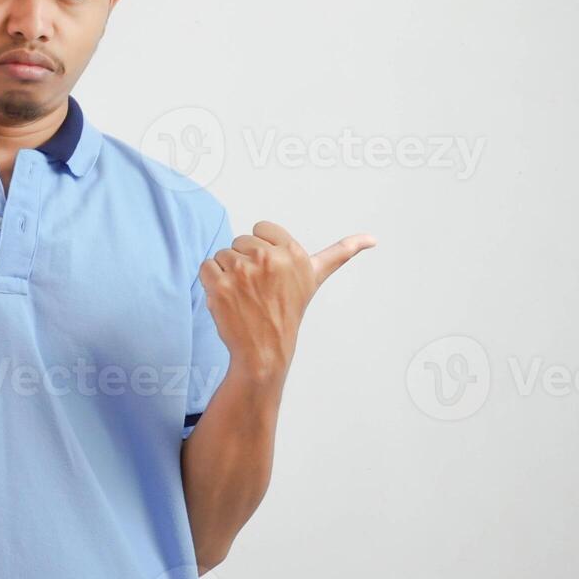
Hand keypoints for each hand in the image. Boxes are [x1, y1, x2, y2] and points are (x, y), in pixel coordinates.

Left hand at [199, 221, 375, 386]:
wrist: (265, 350)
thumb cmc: (288, 311)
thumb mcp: (316, 277)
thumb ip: (342, 252)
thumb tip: (372, 238)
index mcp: (292, 252)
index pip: (261, 228)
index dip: (263, 250)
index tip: (272, 273)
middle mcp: (268, 258)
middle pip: (240, 241)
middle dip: (245, 262)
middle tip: (258, 288)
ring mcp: (242, 272)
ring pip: (223, 254)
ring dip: (228, 273)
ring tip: (244, 296)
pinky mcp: (219, 285)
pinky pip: (206, 267)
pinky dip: (211, 282)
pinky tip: (227, 299)